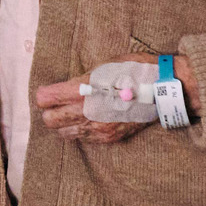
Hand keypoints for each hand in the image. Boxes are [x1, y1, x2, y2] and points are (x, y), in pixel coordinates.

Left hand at [33, 53, 193, 144]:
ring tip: (70, 113)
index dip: (43, 95)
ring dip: (62, 124)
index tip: (46, 93)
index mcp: (83, 90)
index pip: (46, 99)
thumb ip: (79, 80)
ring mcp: (99, 127)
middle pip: (49, 120)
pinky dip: (79, 131)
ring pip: (63, 133)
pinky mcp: (109, 137)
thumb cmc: (132, 70)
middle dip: (49, 111)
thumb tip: (63, 88)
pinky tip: (86, 120)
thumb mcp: (101, 66)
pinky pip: (83, 139)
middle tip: (56, 104)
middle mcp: (88, 112)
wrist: (162, 89)